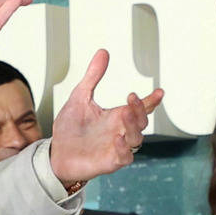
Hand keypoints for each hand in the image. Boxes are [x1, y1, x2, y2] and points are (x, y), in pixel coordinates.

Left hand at [48, 49, 159, 188]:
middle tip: (132, 97)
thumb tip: (103, 52)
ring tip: (125, 112)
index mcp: (116, 116)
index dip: (151, 101)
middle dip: (141, 109)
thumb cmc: (70, 129)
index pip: (139, 108)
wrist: (56, 154)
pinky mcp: (110, 162)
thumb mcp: (80, 97)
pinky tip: (117, 139)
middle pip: (141, 121)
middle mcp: (120, 131)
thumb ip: (93, 76)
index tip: (159, 92)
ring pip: (136, 139)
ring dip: (133, 126)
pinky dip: (123, 149)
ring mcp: (116, 147)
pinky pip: (124, 157)